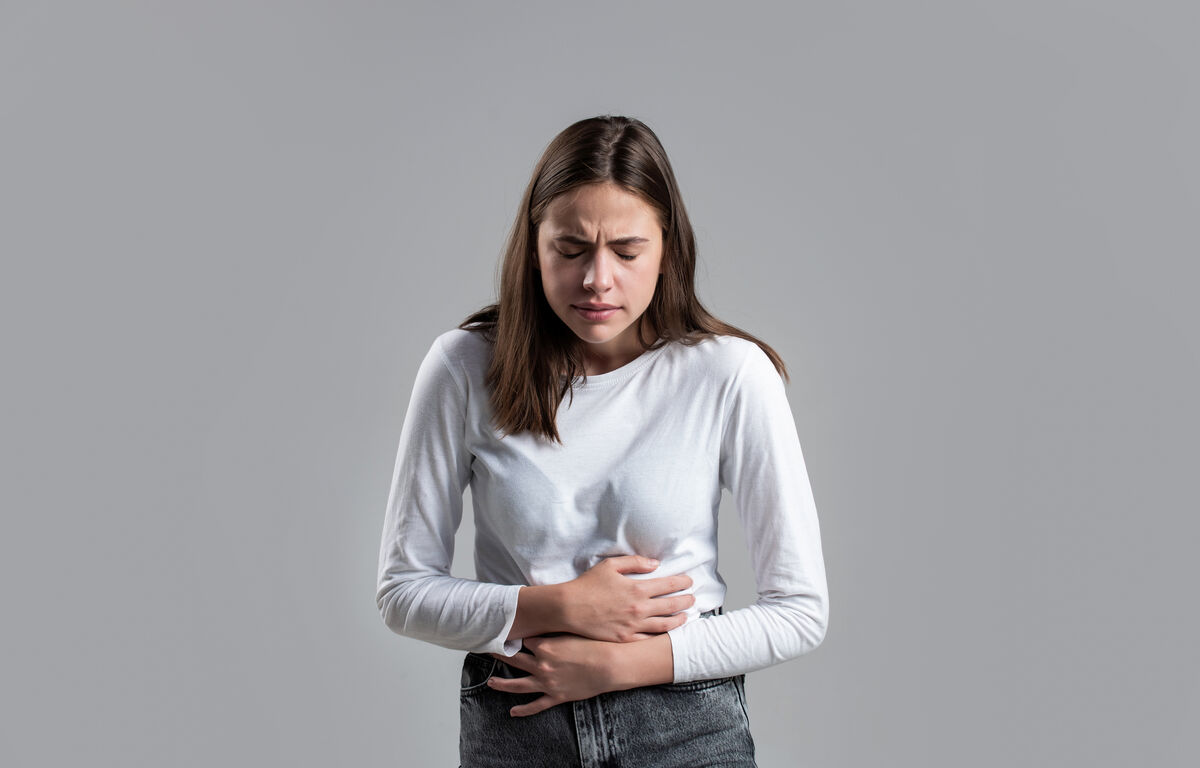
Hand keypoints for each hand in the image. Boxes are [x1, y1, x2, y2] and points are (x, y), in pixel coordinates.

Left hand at [487, 635, 615, 716]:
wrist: (609, 665)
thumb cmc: (595, 645)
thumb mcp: (573, 631)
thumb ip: (556, 629)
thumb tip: (548, 620)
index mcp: (544, 646)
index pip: (523, 639)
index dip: (514, 636)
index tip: (504, 634)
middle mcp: (541, 664)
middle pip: (514, 659)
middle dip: (500, 655)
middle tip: (488, 652)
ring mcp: (547, 682)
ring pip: (518, 685)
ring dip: (502, 684)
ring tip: (490, 682)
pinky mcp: (556, 696)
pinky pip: (536, 706)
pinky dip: (523, 710)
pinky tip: (513, 712)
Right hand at [560, 556, 694, 642]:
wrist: (568, 608)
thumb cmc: (587, 585)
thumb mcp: (610, 565)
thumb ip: (635, 562)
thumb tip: (655, 564)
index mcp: (637, 588)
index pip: (669, 585)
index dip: (682, 583)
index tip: (689, 581)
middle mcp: (639, 608)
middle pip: (671, 605)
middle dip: (686, 601)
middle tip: (693, 598)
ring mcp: (633, 626)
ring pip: (664, 624)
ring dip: (679, 619)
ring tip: (686, 616)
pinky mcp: (625, 638)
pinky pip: (649, 638)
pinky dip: (661, 635)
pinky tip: (666, 631)